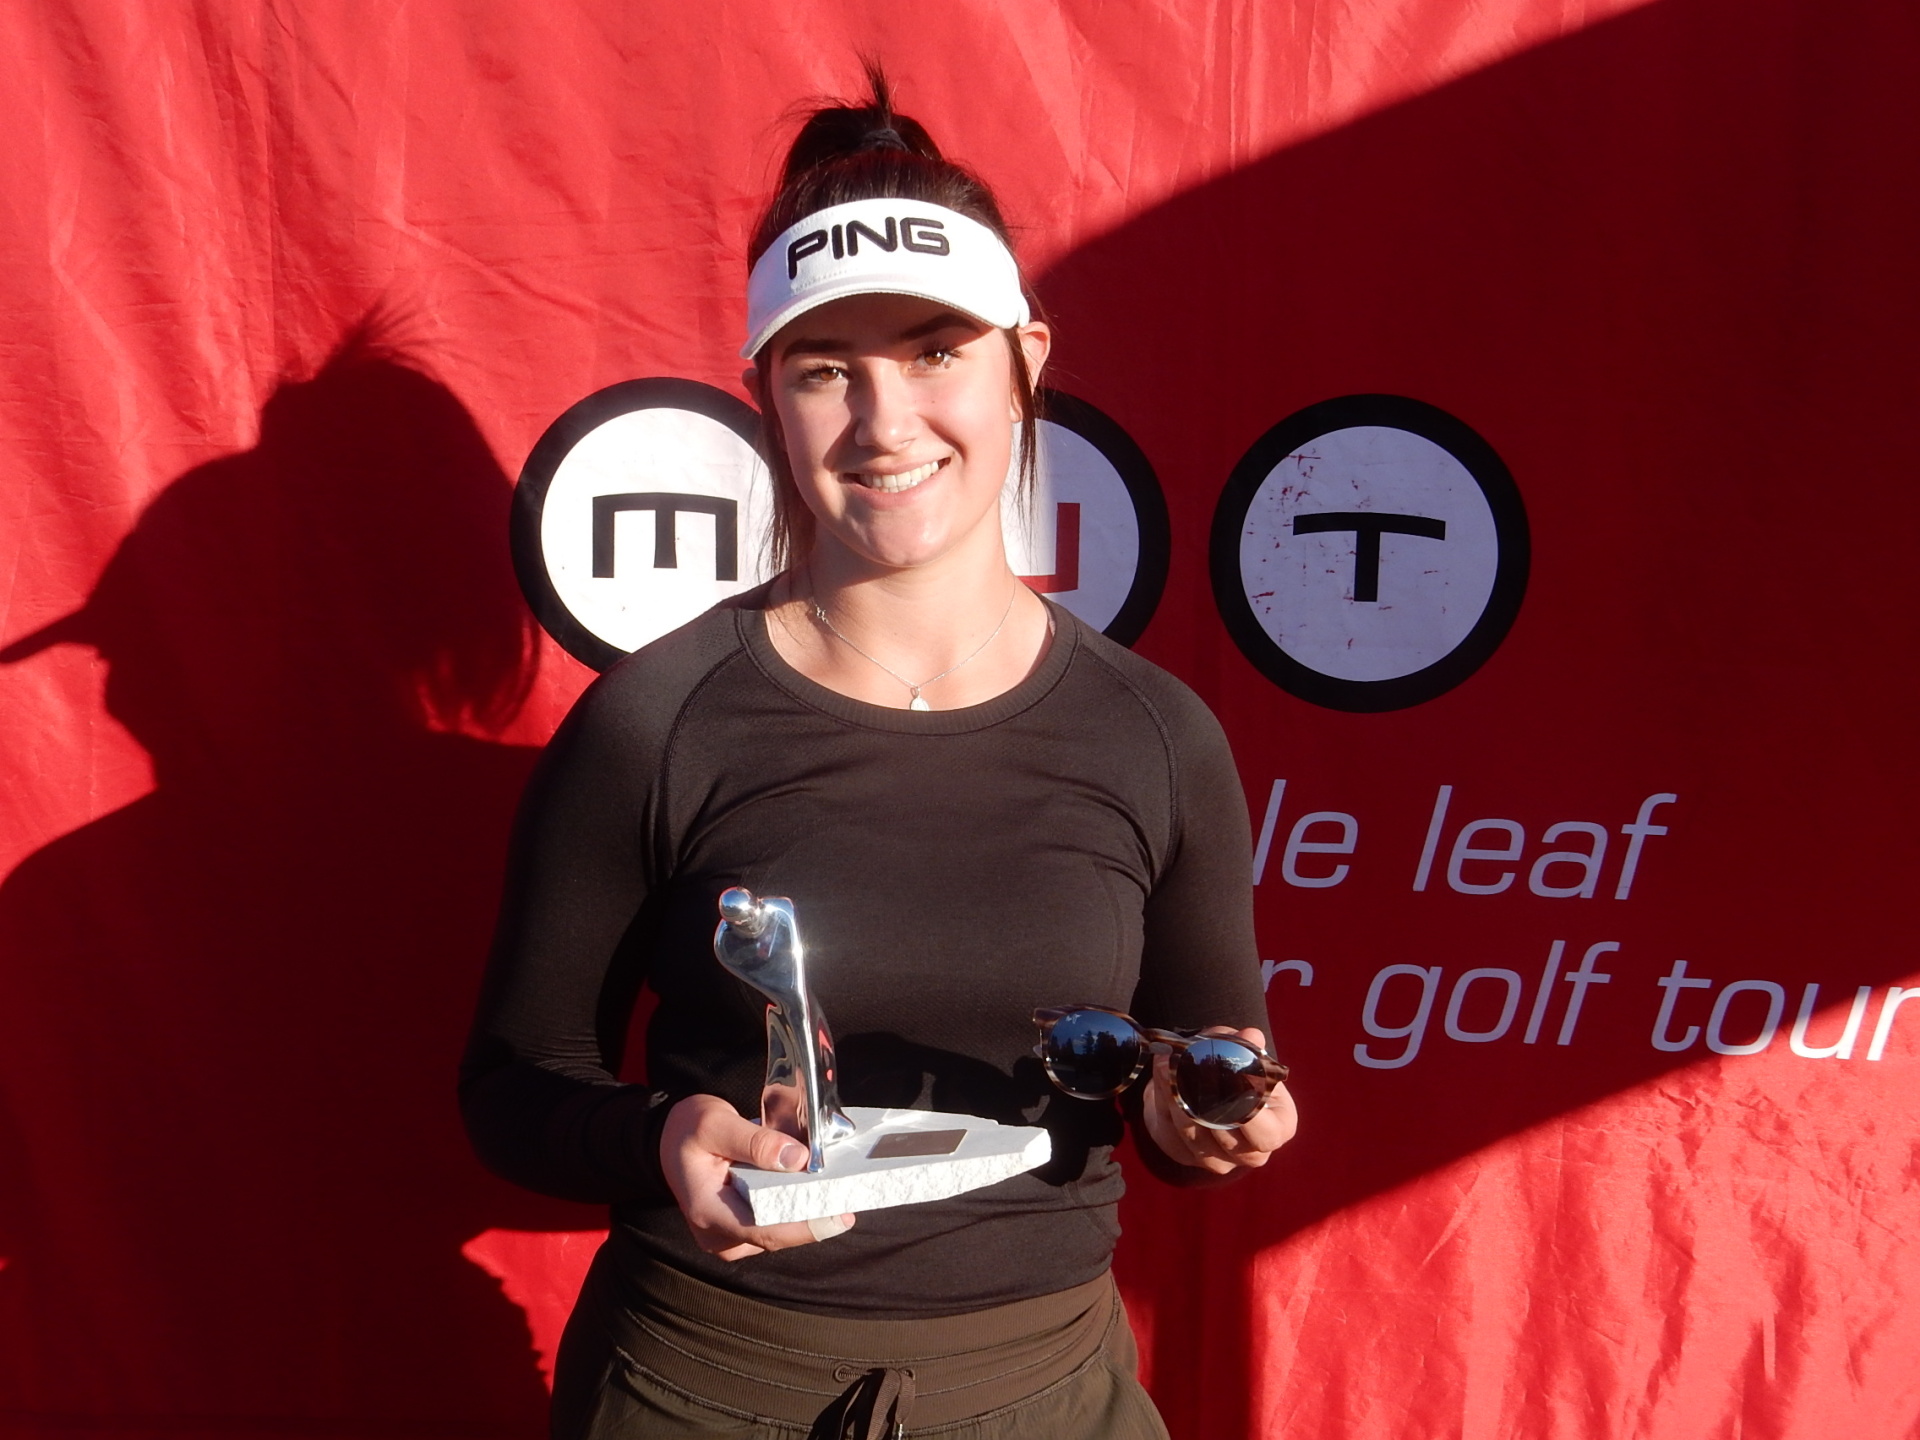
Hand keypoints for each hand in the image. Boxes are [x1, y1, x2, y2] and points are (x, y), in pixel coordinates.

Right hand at [659, 1094, 856, 1260]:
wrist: (670, 1141)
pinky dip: (796, 1210)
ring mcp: (729, 1240)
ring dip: (808, 1214)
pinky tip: (816, 1191)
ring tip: (837, 1190)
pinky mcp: (740, 1234)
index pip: (764, 1230)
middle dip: (815, 1219)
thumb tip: (798, 1159)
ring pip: (779, 1234)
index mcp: (708, 1212)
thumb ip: (754, 1141)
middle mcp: (718, 1236)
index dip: (806, 1226)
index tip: (841, 1215)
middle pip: (777, 1236)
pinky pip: (775, 1227)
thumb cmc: (689, 1131)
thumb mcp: (715, 1122)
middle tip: (850, 1198)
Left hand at [1140, 1027, 1296, 1174]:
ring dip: (1177, 1096)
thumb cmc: (1235, 1072)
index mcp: (1277, 1129)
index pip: (1267, 1134)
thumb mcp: (1244, 1054)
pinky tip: (1162, 1071)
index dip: (1249, 1112)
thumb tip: (1251, 1036)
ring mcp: (1217, 1160)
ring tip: (1170, 1063)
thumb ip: (1245, 1044)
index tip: (1234, 1079)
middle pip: (1225, 1138)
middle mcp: (1250, 1152)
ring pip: (1192, 1134)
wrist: (1204, 1086)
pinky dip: (1162, 1098)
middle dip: (1206, 1102)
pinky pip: (1169, 1129)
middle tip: (1192, 1068)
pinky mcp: (1184, 1155)